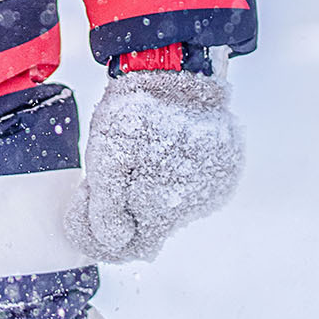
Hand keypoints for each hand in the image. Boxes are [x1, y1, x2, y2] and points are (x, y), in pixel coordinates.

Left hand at [65, 70, 242, 264]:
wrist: (177, 71)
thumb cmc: (137, 115)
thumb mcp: (106, 160)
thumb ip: (106, 210)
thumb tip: (114, 243)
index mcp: (165, 210)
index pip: (135, 247)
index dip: (110, 232)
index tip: (93, 207)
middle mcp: (196, 206)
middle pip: (155, 226)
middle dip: (130, 208)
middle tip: (115, 174)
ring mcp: (215, 186)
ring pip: (176, 205)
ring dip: (156, 189)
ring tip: (143, 153)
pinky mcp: (225, 166)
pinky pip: (197, 182)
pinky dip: (178, 172)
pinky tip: (166, 147)